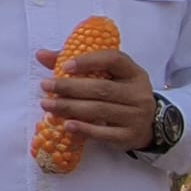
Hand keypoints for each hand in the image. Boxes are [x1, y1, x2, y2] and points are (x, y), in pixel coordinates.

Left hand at [36, 47, 155, 151]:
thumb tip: (41, 55)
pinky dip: (84, 129)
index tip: (64, 66)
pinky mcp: (130, 136)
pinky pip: (104, 133)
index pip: (113, 60)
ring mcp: (136, 116)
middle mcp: (138, 93)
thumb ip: (76, 64)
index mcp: (133, 72)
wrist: (148, 124)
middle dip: (70, 87)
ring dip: (70, 107)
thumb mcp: (108, 76)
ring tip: (47, 105)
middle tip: (46, 85)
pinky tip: (66, 125)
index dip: (89, 61)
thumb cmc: (120, 94)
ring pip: (100, 110)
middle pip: (101, 88)